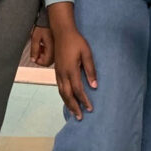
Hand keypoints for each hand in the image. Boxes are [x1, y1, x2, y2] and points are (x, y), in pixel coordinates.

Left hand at [30, 26, 54, 66]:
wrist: (49, 19)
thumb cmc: (42, 26)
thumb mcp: (35, 37)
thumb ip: (34, 50)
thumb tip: (33, 59)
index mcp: (52, 48)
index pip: (45, 63)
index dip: (38, 61)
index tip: (33, 55)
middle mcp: (57, 50)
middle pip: (48, 61)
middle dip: (40, 57)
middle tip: (37, 49)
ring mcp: (58, 48)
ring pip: (50, 58)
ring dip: (43, 54)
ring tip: (40, 45)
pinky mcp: (58, 45)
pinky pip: (53, 53)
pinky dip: (47, 51)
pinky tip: (44, 44)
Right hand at [48, 2, 96, 120]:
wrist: (61, 32)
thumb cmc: (76, 41)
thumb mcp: (87, 54)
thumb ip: (91, 70)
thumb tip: (94, 86)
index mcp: (71, 70)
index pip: (78, 90)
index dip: (84, 100)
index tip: (90, 109)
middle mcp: (63, 74)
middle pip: (68, 95)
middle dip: (74, 107)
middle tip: (80, 117)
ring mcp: (58, 73)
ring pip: (62, 92)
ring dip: (68, 103)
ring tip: (74, 112)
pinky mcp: (56, 71)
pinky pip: (59, 87)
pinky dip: (63, 96)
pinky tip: (67, 99)